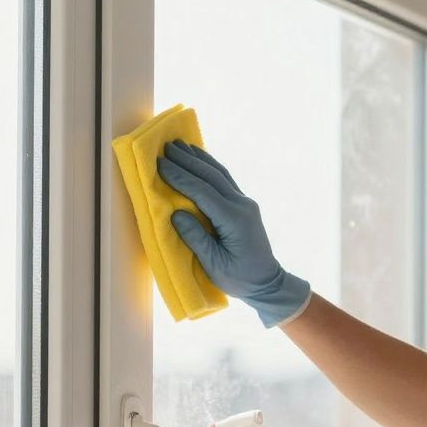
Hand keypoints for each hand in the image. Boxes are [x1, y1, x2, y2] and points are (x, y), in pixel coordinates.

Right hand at [157, 139, 311, 327]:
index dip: (180, 177)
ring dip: (198, 158)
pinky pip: (224, 179)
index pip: (203, 192)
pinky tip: (199, 158)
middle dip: (187, 161)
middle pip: (211, 177)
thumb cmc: (239, 278)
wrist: (267, 282)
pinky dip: (209, 166)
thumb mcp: (214, 264)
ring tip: (179, 144)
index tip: (159, 164)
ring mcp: (245, 202)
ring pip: (219, 173)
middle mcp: (242, 205)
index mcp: (235, 220)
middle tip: (165, 147)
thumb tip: (175, 214)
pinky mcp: (244, 204)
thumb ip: (196, 238)